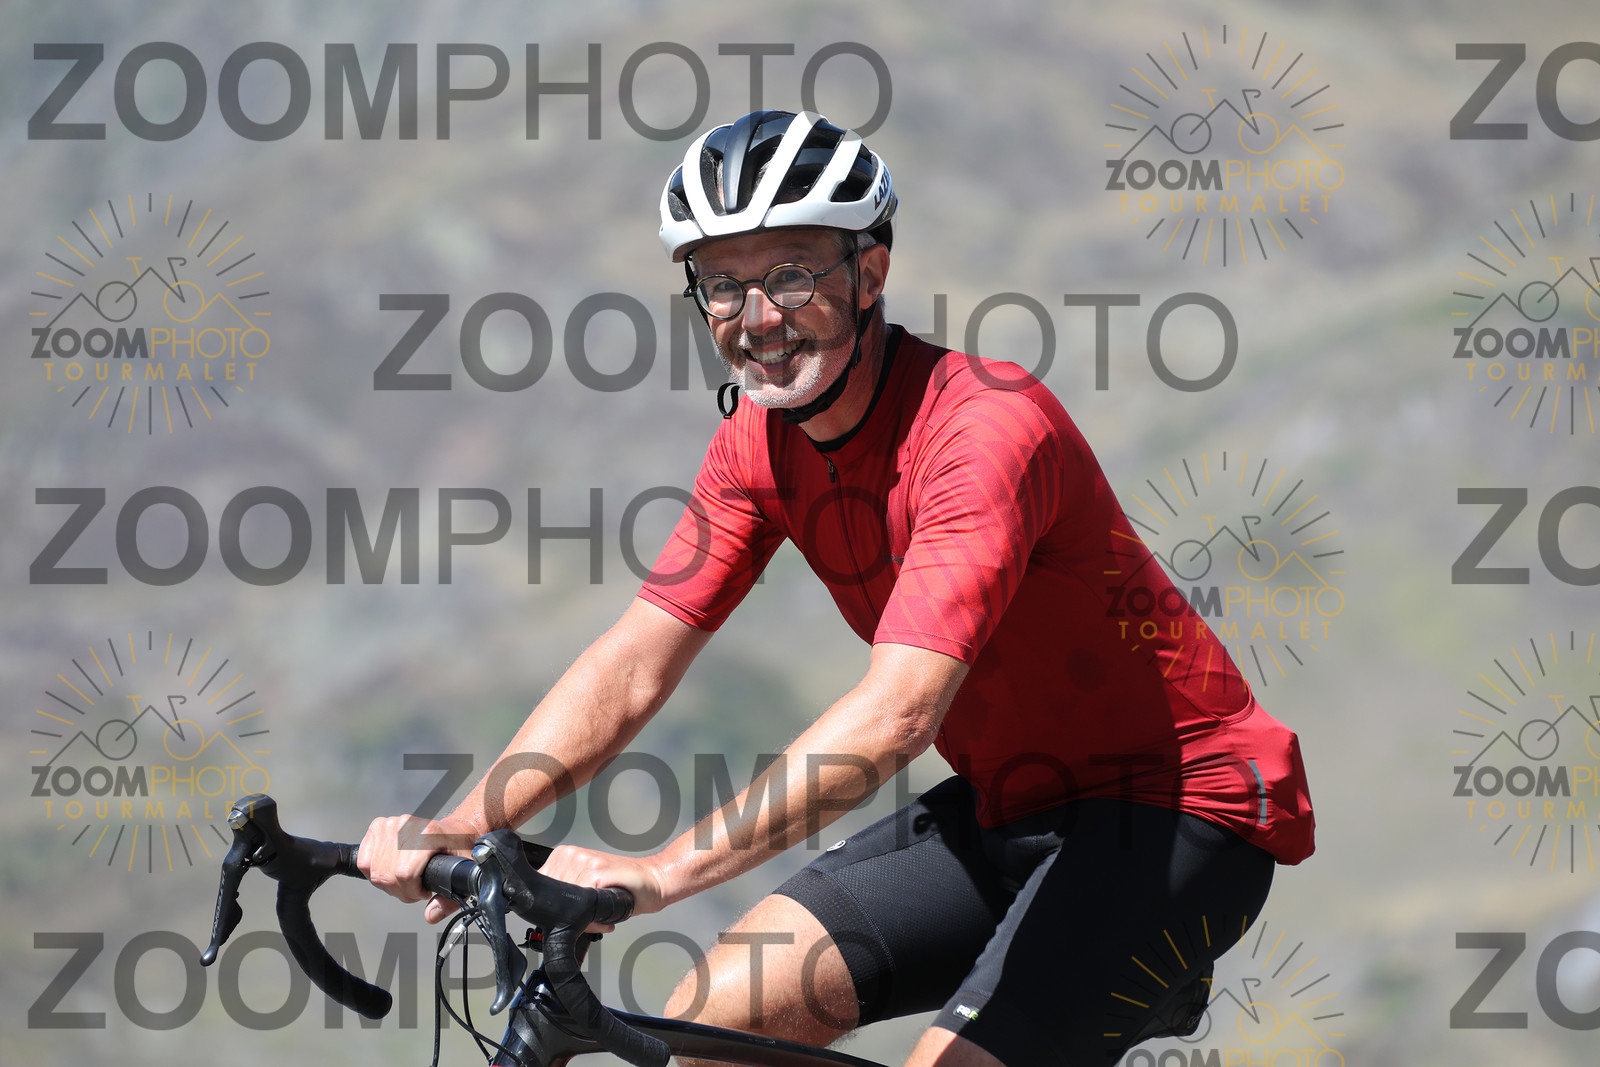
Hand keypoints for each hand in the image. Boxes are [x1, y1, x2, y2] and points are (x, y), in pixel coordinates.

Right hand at [357, 812, 480, 923]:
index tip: (423, 892)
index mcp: (428, 834)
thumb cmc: (458, 848)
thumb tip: (431, 915)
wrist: (454, 828)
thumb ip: (450, 900)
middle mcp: (407, 826)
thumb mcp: (463, 873)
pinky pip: (365, 861)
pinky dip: (374, 872)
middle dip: (400, 892)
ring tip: (405, 881)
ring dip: (388, 884)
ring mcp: (390, 824)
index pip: (404, 873)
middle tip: (414, 889)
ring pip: (374, 871)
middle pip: (387, 875)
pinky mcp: (378, 827)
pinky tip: (391, 871)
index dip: (412, 891)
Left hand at [538, 845, 671, 929]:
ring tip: (599, 917)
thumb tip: (546, 915)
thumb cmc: (623, 886)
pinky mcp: (597, 871)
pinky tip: (605, 918)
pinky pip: (581, 905)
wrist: (653, 881)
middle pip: (552, 897)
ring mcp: (584, 861)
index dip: (553, 907)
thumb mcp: (588, 887)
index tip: (568, 914)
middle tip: (589, 919)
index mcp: (566, 856)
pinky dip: (591, 919)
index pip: (541, 887)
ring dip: (581, 919)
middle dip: (568, 915)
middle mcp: (572, 855)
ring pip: (566, 903)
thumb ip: (567, 894)